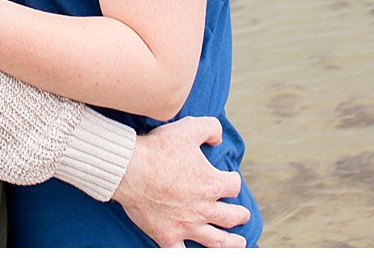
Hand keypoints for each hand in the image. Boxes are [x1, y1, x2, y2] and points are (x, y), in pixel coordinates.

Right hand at [113, 116, 250, 248]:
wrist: (130, 170)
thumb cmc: (159, 149)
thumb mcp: (189, 128)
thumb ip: (210, 129)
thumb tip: (218, 139)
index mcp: (212, 184)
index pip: (233, 185)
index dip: (232, 181)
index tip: (229, 180)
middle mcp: (204, 208)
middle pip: (231, 216)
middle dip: (239, 215)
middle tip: (242, 215)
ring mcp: (186, 225)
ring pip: (216, 241)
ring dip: (231, 243)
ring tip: (239, 243)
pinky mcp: (167, 236)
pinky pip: (182, 253)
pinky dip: (189, 255)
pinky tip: (196, 255)